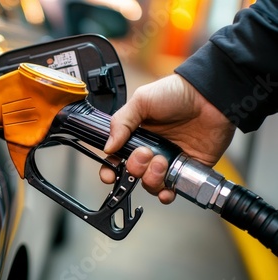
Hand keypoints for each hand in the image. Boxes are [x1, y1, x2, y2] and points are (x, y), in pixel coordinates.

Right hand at [99, 74, 235, 203]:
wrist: (210, 97)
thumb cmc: (177, 93)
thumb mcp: (141, 100)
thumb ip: (121, 122)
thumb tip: (108, 147)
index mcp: (136, 136)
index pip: (116, 158)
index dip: (110, 169)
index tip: (110, 174)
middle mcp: (150, 150)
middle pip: (132, 173)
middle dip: (136, 168)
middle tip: (146, 153)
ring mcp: (168, 161)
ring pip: (150, 184)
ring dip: (152, 179)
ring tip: (161, 162)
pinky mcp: (186, 169)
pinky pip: (173, 190)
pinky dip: (167, 194)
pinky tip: (167, 188)